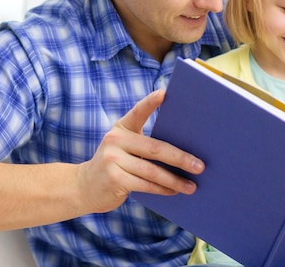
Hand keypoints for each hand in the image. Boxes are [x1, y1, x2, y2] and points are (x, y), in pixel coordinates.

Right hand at [76, 90, 204, 213]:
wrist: (84, 186)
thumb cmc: (115, 163)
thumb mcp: (124, 146)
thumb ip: (144, 143)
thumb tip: (183, 151)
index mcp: (122, 127)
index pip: (138, 112)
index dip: (150, 102)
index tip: (164, 93)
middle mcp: (115, 140)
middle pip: (155, 148)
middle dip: (181, 158)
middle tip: (200, 166)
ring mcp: (113, 160)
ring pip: (152, 171)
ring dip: (175, 180)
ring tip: (192, 186)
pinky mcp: (114, 179)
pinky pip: (145, 185)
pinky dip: (162, 189)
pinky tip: (174, 191)